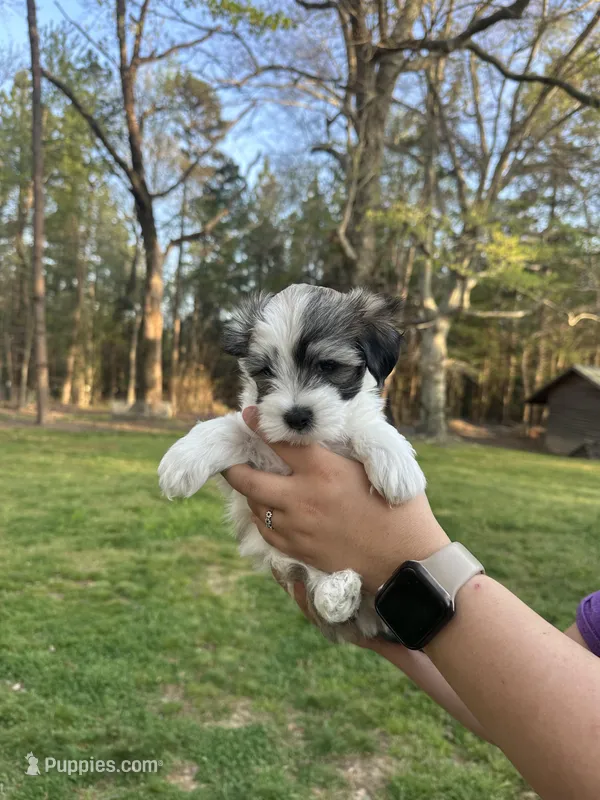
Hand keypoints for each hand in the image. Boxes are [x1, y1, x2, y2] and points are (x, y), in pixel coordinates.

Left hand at [223, 407, 448, 592]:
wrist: (405, 561)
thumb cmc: (399, 509)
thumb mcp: (374, 467)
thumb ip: (344, 448)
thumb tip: (321, 432)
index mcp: (323, 470)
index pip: (278, 442)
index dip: (258, 426)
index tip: (247, 416)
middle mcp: (302, 497)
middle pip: (249, 478)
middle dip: (233, 465)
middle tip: (230, 457)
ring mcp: (296, 527)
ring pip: (254, 505)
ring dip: (250, 491)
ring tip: (250, 481)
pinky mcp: (297, 550)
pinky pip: (266, 530)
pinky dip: (261, 516)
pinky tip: (266, 509)